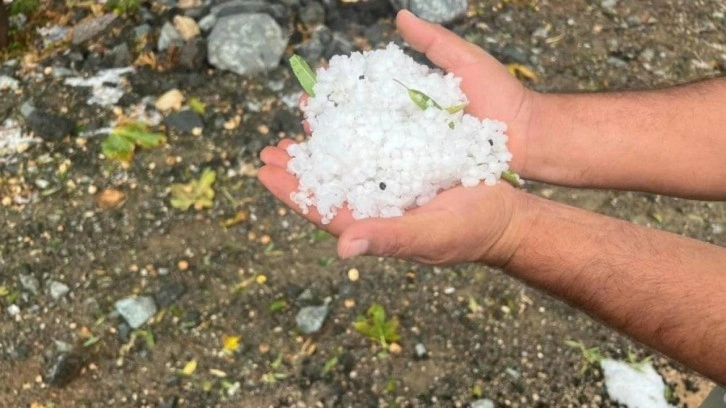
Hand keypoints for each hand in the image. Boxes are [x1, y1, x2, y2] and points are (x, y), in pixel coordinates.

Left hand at [258, 11, 537, 264]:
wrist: (505, 213)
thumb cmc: (470, 231)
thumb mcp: (429, 235)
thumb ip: (388, 239)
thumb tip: (342, 247)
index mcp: (375, 226)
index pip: (324, 211)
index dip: (293, 193)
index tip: (264, 172)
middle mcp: (376, 206)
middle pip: (328, 187)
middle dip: (297, 170)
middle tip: (269, 149)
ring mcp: (390, 187)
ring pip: (346, 165)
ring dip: (320, 149)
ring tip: (295, 132)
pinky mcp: (406, 167)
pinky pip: (371, 149)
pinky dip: (353, 134)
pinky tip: (341, 119)